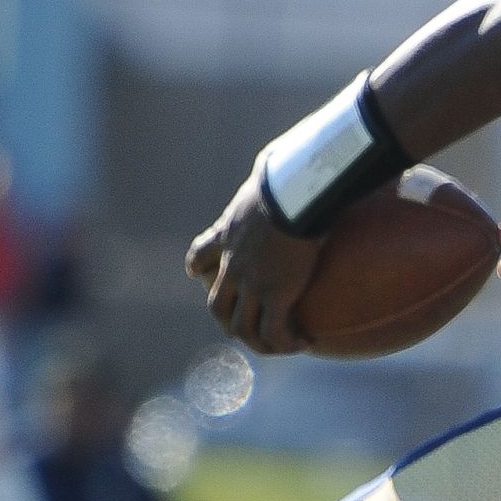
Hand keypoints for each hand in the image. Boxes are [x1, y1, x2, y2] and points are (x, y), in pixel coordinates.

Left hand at [185, 168, 327, 354]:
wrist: (292, 195)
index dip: (197, 268)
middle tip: (243, 329)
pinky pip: (275, 332)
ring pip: (242, 327)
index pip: (201, 254)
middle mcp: (233, 264)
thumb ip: (281, 168)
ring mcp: (252, 284)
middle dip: (226, 320)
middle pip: (217, 303)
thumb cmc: (288, 177)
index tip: (196, 274)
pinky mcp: (275, 296)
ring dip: (257, 342)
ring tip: (277, 346)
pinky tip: (303, 342)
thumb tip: (303, 153)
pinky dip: (284, 343)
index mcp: (229, 235)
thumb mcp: (276, 170)